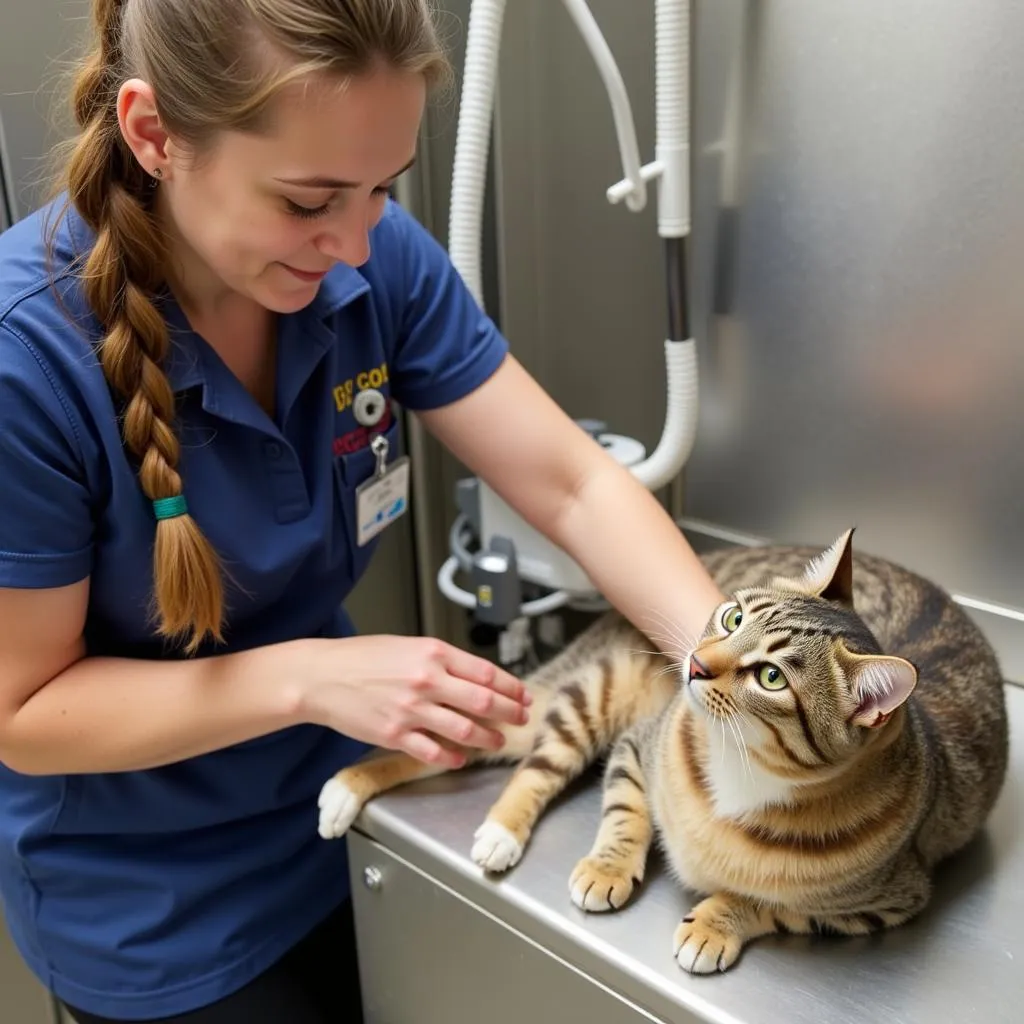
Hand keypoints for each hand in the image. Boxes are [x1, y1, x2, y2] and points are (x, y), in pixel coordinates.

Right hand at [299, 635, 531, 767]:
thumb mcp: (408, 646)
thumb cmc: (361, 658)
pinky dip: (453, 757)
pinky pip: (434, 752)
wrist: (321, 676)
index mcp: (433, 653)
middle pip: (484, 701)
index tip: (523, 695)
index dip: (511, 687)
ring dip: (488, 738)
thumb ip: (441, 660)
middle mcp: (427, 680)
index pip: (486, 672)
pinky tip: (460, 758)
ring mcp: (412, 710)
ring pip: (465, 730)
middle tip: (520, 719)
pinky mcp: (396, 735)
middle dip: (509, 713)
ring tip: (497, 741)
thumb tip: (474, 676)